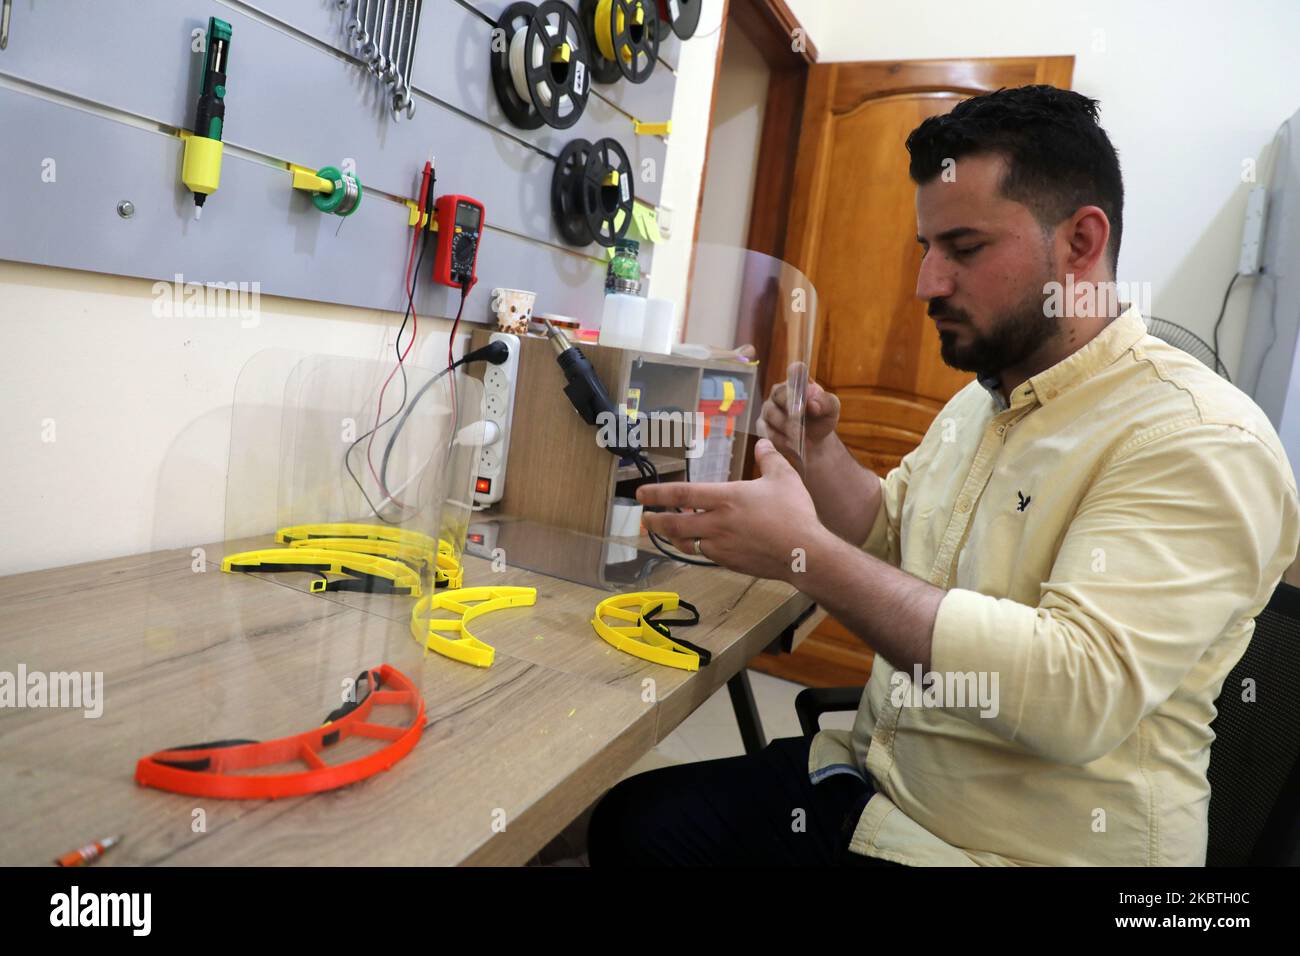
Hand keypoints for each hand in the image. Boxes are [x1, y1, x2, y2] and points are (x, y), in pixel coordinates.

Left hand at [637, 439, 823, 582]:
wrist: (803, 553)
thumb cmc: (794, 513)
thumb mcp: (784, 477)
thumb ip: (770, 458)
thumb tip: (764, 443)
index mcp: (725, 498)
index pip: (681, 495)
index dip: (657, 494)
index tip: (641, 493)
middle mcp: (717, 523)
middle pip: (674, 524)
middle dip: (655, 521)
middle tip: (645, 518)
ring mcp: (721, 546)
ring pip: (687, 543)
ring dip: (674, 537)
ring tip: (668, 532)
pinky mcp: (729, 562)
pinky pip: (705, 555)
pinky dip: (697, 548)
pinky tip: (699, 544)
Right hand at [758, 369, 840, 461]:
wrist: (813, 442)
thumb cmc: (821, 420)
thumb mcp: (831, 410)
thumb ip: (825, 402)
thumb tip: (812, 403)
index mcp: (798, 382)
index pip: (795, 371)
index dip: (796, 372)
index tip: (800, 379)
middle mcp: (780, 392)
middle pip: (780, 394)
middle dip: (791, 407)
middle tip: (800, 418)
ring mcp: (768, 408)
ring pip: (772, 414)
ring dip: (788, 426)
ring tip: (801, 435)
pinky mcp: (762, 426)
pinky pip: (767, 430)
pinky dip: (781, 438)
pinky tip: (792, 443)